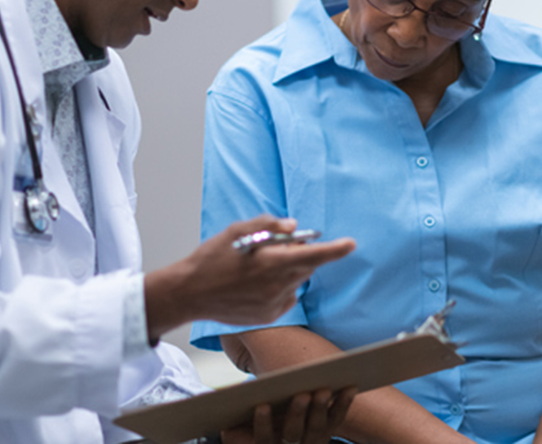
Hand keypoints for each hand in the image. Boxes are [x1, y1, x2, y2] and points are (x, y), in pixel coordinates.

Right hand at [144, 216, 354, 337]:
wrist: (190, 293)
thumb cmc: (212, 258)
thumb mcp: (237, 231)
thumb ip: (269, 225)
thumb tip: (295, 227)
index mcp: (271, 262)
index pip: (313, 255)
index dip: (335, 250)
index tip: (351, 244)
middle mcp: (277, 285)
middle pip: (306, 266)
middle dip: (300, 253)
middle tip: (278, 246)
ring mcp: (273, 303)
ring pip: (295, 281)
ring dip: (287, 270)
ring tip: (258, 267)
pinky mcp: (268, 315)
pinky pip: (286, 297)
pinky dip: (279, 287)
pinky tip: (255, 284)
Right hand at [221, 387, 357, 443]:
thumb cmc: (254, 430)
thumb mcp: (237, 431)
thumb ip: (232, 423)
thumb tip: (221, 400)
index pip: (264, 439)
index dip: (263, 425)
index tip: (262, 406)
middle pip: (293, 434)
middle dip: (297, 413)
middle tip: (302, 394)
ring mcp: (310, 442)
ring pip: (317, 429)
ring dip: (322, 409)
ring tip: (324, 389)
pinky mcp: (325, 433)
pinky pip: (336, 420)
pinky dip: (343, 404)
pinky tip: (350, 387)